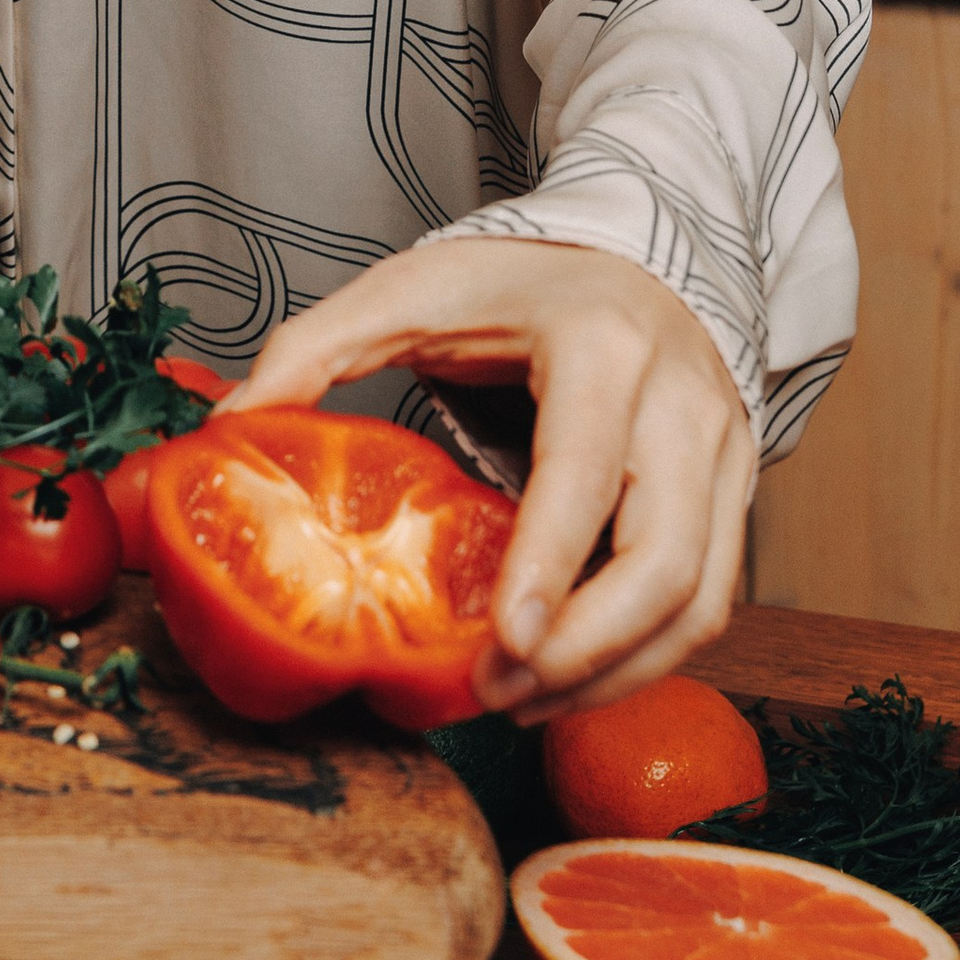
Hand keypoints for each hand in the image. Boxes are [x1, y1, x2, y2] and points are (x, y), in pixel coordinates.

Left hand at [220, 237, 753, 722]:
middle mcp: (680, 400)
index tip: (506, 641)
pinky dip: (647, 658)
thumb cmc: (513, 283)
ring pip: (700, 598)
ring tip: (522, 706)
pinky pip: (711, 600)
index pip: (585, 470)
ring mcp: (721, 450)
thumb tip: (226, 425)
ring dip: (616, 672)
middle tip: (495, 694)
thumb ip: (315, 349)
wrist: (625, 254)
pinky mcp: (734, 491)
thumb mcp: (407, 292)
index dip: (549, 564)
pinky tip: (570, 680)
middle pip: (665, 558)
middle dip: (584, 651)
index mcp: (600, 343)